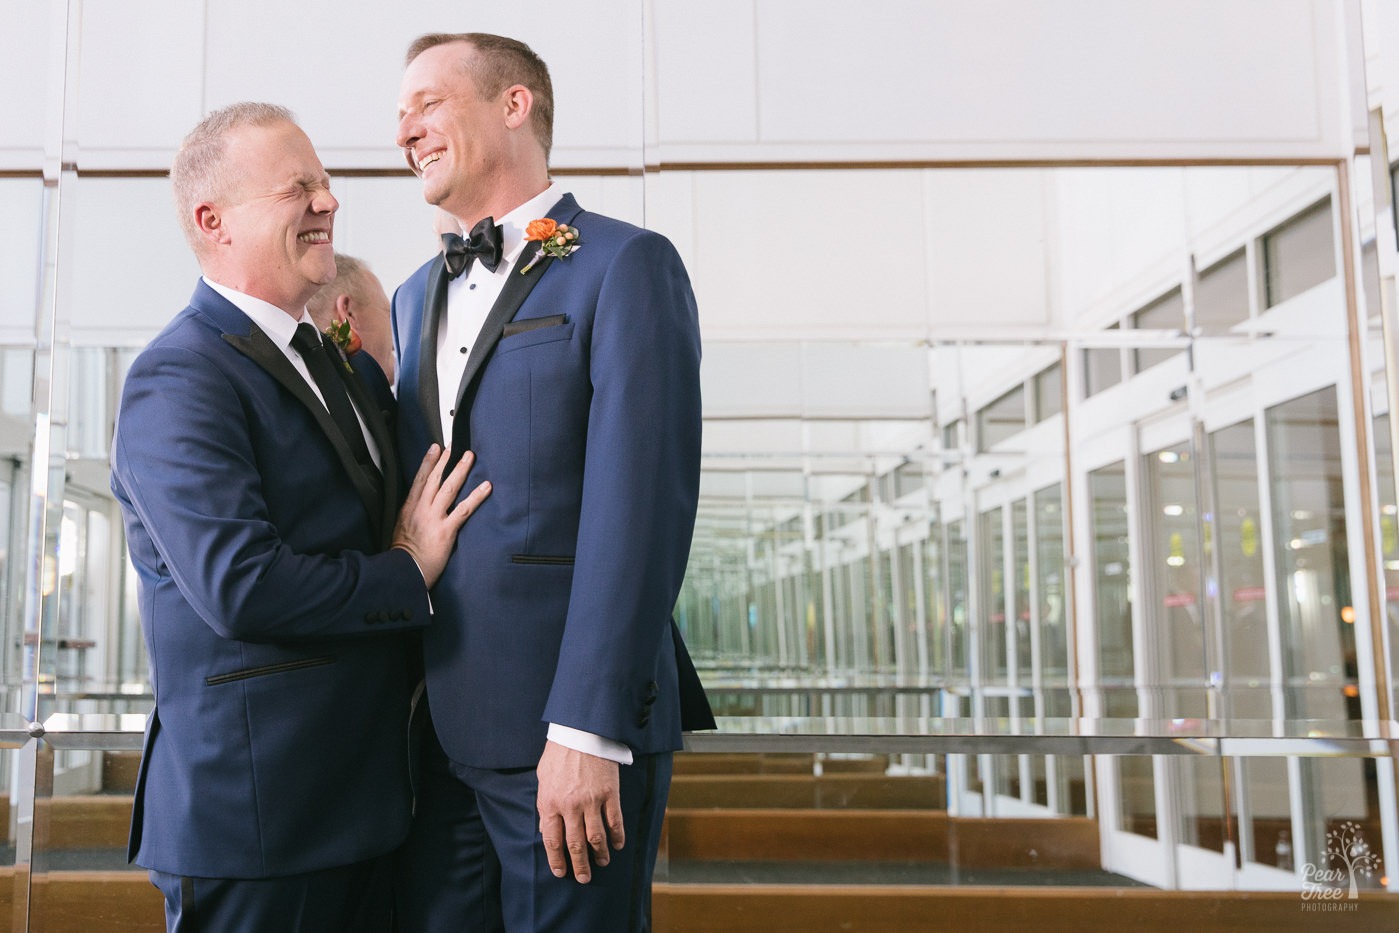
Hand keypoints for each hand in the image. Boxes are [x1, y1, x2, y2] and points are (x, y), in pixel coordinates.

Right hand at [391, 445, 489, 586]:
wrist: (402, 572)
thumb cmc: (403, 554)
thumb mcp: (401, 528)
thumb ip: (412, 513)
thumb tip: (421, 505)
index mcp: (409, 508)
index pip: (420, 479)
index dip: (428, 462)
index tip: (436, 448)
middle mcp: (421, 509)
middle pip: (435, 479)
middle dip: (445, 460)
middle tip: (455, 445)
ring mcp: (433, 518)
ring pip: (449, 488)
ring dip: (461, 470)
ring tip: (471, 456)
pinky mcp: (445, 531)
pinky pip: (463, 510)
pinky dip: (476, 497)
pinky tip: (486, 487)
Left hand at [536, 741, 623, 883]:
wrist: (581, 732)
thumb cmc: (559, 753)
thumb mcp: (542, 778)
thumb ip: (545, 803)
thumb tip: (546, 827)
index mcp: (549, 803)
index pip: (552, 840)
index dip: (556, 860)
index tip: (560, 872)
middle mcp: (570, 806)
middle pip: (575, 845)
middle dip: (579, 865)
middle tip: (583, 878)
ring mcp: (591, 801)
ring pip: (596, 838)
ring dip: (599, 854)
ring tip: (601, 863)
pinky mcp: (609, 794)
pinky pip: (614, 822)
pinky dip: (617, 837)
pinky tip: (617, 845)